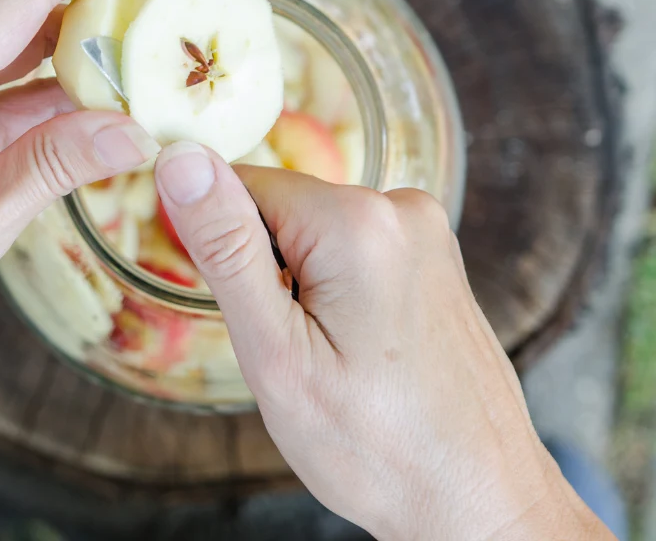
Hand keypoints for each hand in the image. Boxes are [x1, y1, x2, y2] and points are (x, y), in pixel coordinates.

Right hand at [153, 143, 609, 540]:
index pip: (238, 188)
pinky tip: (360, 352)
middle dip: (267, 274)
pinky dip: (337, 294)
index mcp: (357, 221)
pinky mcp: (435, 259)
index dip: (223, 253)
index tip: (255, 318)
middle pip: (280, 209)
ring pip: (313, 234)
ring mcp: (427, 233)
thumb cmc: (376, 446)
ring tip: (334, 360)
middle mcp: (402, 207)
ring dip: (302, 288)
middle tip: (297, 353)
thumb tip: (181, 158)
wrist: (478, 503)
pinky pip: (351, 253)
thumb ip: (226, 247)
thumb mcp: (276, 353)